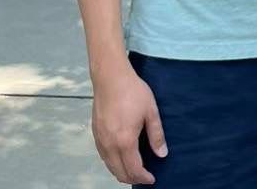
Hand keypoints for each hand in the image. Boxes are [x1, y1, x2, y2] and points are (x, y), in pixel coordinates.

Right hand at [91, 64, 166, 184]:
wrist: (110, 77)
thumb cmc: (133, 91)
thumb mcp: (150, 111)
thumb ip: (156, 135)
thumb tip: (162, 154)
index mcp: (125, 141)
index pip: (133, 169)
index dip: (143, 177)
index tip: (152, 178)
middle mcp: (109, 145)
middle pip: (119, 172)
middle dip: (132, 178)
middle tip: (144, 176)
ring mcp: (100, 140)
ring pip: (109, 166)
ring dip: (121, 172)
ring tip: (133, 169)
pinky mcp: (95, 133)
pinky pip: (103, 156)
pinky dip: (112, 163)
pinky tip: (120, 157)